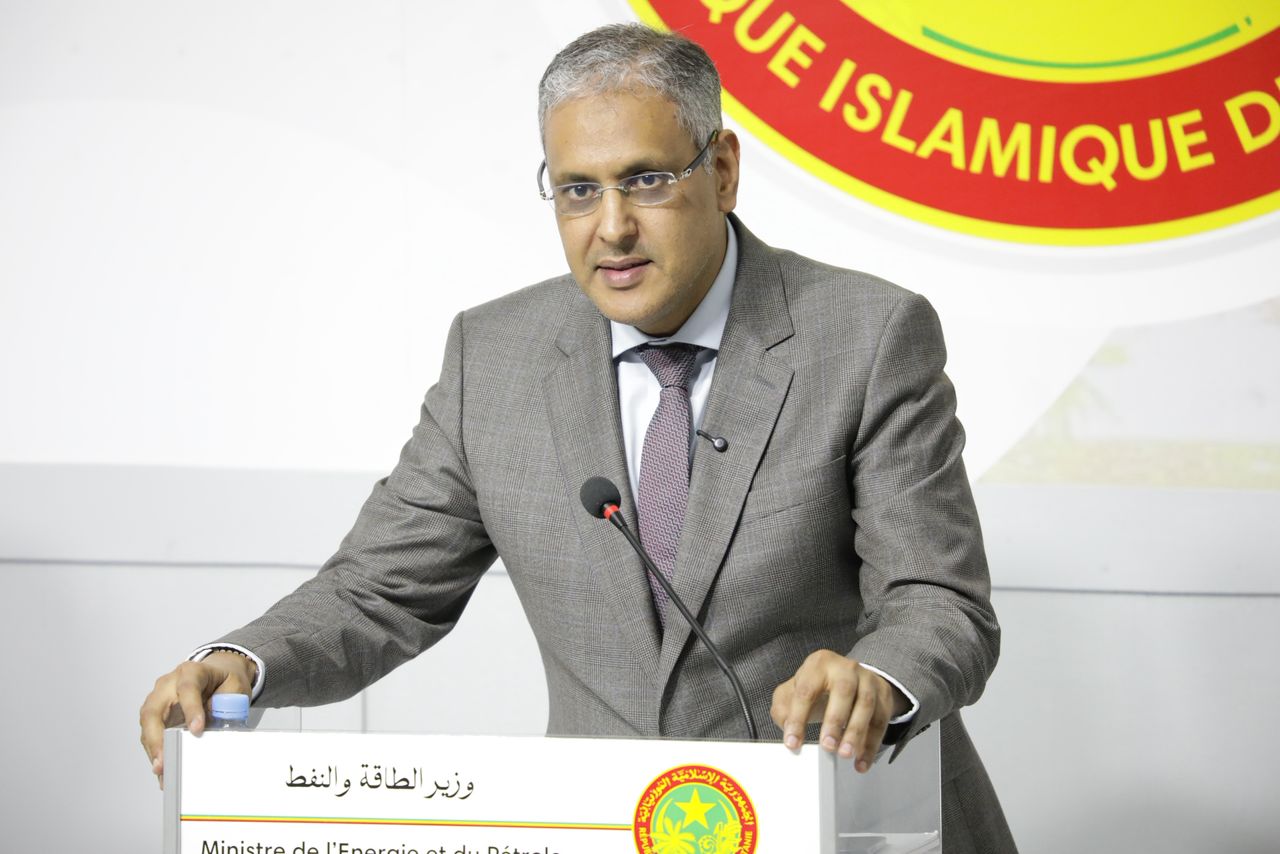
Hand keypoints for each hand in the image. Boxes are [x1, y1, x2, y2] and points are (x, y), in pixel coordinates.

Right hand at [138, 652, 255, 786]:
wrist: (219, 673)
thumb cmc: (225, 681)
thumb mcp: (234, 688)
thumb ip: (226, 707)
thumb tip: (215, 734)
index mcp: (192, 672)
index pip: (187, 689)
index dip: (191, 710)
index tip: (197, 730)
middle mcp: (168, 684)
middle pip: (154, 710)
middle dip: (156, 737)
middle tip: (163, 760)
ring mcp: (158, 700)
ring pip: (147, 725)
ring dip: (153, 749)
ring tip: (161, 771)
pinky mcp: (156, 715)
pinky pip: (150, 734)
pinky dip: (155, 752)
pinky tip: (162, 769)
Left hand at [770, 649, 906, 772]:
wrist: (849, 677)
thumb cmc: (818, 687)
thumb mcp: (794, 690)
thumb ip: (783, 707)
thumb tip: (786, 727)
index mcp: (819, 664)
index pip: (806, 690)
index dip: (798, 718)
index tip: (793, 743)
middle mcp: (845, 669)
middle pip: (843, 691)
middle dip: (835, 720)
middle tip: (827, 746)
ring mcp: (867, 680)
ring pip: (866, 705)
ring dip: (856, 733)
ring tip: (845, 754)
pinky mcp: (883, 696)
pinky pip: (881, 721)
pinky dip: (871, 744)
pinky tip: (861, 762)